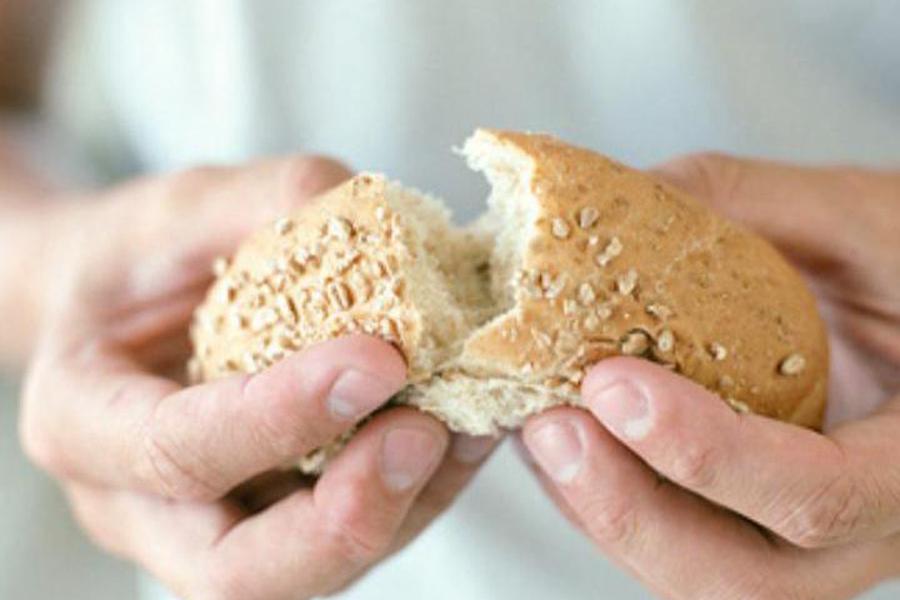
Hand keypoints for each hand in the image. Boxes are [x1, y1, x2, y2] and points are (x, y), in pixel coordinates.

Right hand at [20, 157, 497, 598]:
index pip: (175, 450)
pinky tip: (468, 430)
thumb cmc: (143, 258)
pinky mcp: (278, 523)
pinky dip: (420, 495)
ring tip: (470, 422)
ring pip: (309, 573)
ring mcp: (211, 527)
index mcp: (82, 421)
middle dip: (342, 519)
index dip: (278, 416)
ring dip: (402, 508)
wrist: (131, 308)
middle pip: (236, 574)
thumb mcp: (184, 207)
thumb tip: (388, 227)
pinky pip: (352, 538)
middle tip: (425, 434)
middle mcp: (139, 505)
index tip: (378, 359)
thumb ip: (271, 203)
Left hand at [522, 154, 899, 598]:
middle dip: (628, 510)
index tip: (614, 385)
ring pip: (699, 577)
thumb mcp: (860, 218)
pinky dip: (609, 499)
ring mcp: (809, 540)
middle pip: (745, 581)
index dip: (709, 454)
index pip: (821, 495)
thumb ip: (751, 204)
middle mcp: (868, 527)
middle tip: (550, 428)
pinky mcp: (758, 524)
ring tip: (539, 429)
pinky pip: (679, 543)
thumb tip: (619, 194)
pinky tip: (566, 438)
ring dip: (603, 512)